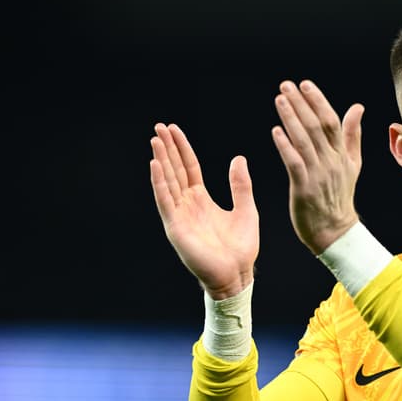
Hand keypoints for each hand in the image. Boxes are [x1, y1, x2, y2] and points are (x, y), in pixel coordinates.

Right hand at [149, 123, 258, 299]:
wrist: (237, 274)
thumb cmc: (241, 248)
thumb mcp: (246, 209)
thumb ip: (240, 185)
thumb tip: (239, 158)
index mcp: (202, 200)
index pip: (189, 167)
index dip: (182, 148)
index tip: (173, 129)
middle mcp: (187, 205)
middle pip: (175, 170)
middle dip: (167, 148)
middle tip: (159, 126)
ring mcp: (179, 215)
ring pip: (168, 181)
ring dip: (161, 160)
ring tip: (155, 139)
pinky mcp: (175, 227)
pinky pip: (165, 200)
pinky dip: (160, 182)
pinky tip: (155, 164)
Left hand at [271, 80, 364, 253]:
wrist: (335, 231)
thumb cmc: (340, 196)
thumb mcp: (352, 165)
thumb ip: (353, 135)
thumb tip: (357, 107)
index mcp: (343, 155)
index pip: (331, 121)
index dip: (318, 101)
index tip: (304, 84)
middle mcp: (332, 162)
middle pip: (316, 126)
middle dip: (301, 103)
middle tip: (286, 85)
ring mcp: (318, 175)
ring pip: (304, 141)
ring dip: (290, 118)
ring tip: (279, 100)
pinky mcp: (304, 188)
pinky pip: (294, 163)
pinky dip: (285, 146)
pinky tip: (275, 131)